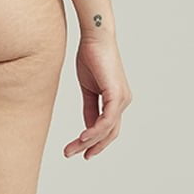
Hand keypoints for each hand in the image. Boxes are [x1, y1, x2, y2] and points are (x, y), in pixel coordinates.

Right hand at [64, 34, 131, 159]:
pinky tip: (83, 138)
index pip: (107, 127)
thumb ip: (90, 108)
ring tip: (71, 149)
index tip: (81, 151)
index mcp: (116, 99)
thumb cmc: (92, 57)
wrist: (95, 38)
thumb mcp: (88, 88)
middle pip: (109, 133)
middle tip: (73, 155)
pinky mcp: (116, 95)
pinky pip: (107, 120)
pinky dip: (94, 131)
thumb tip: (88, 127)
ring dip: (88, 142)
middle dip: (91, 146)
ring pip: (107, 130)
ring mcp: (122, 99)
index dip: (95, 142)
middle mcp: (123, 101)